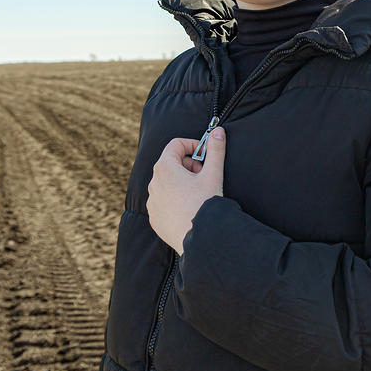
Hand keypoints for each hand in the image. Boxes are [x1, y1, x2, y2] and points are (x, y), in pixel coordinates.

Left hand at [146, 127, 225, 253]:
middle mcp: (153, 183)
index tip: (205, 155)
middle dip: (189, 165)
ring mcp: (152, 202)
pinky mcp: (154, 217)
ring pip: (167, 183)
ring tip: (198, 193)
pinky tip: (190, 208)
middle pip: (171, 163)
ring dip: (182, 183)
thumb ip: (216, 150)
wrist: (200, 238)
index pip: (176, 144)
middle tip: (204, 175)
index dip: (193, 145)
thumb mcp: (213, 174)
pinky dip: (175, 199)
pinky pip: (164, 202)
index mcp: (165, 168)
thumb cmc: (205, 204)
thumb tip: (218, 132)